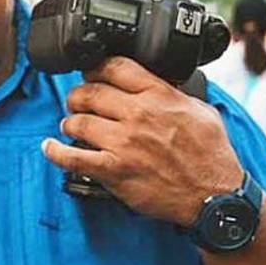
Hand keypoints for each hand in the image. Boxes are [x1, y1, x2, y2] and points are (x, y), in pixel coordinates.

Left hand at [42, 57, 243, 227]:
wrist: (215, 197)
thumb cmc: (211, 156)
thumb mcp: (200, 110)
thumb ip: (174, 92)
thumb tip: (161, 82)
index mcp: (159, 95)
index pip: (114, 67)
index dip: (96, 68)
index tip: (91, 74)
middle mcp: (138, 114)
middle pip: (90, 92)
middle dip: (78, 96)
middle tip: (77, 102)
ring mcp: (123, 142)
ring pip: (78, 121)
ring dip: (70, 122)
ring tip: (71, 126)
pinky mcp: (114, 170)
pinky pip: (72, 157)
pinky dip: (55, 152)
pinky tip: (50, 147)